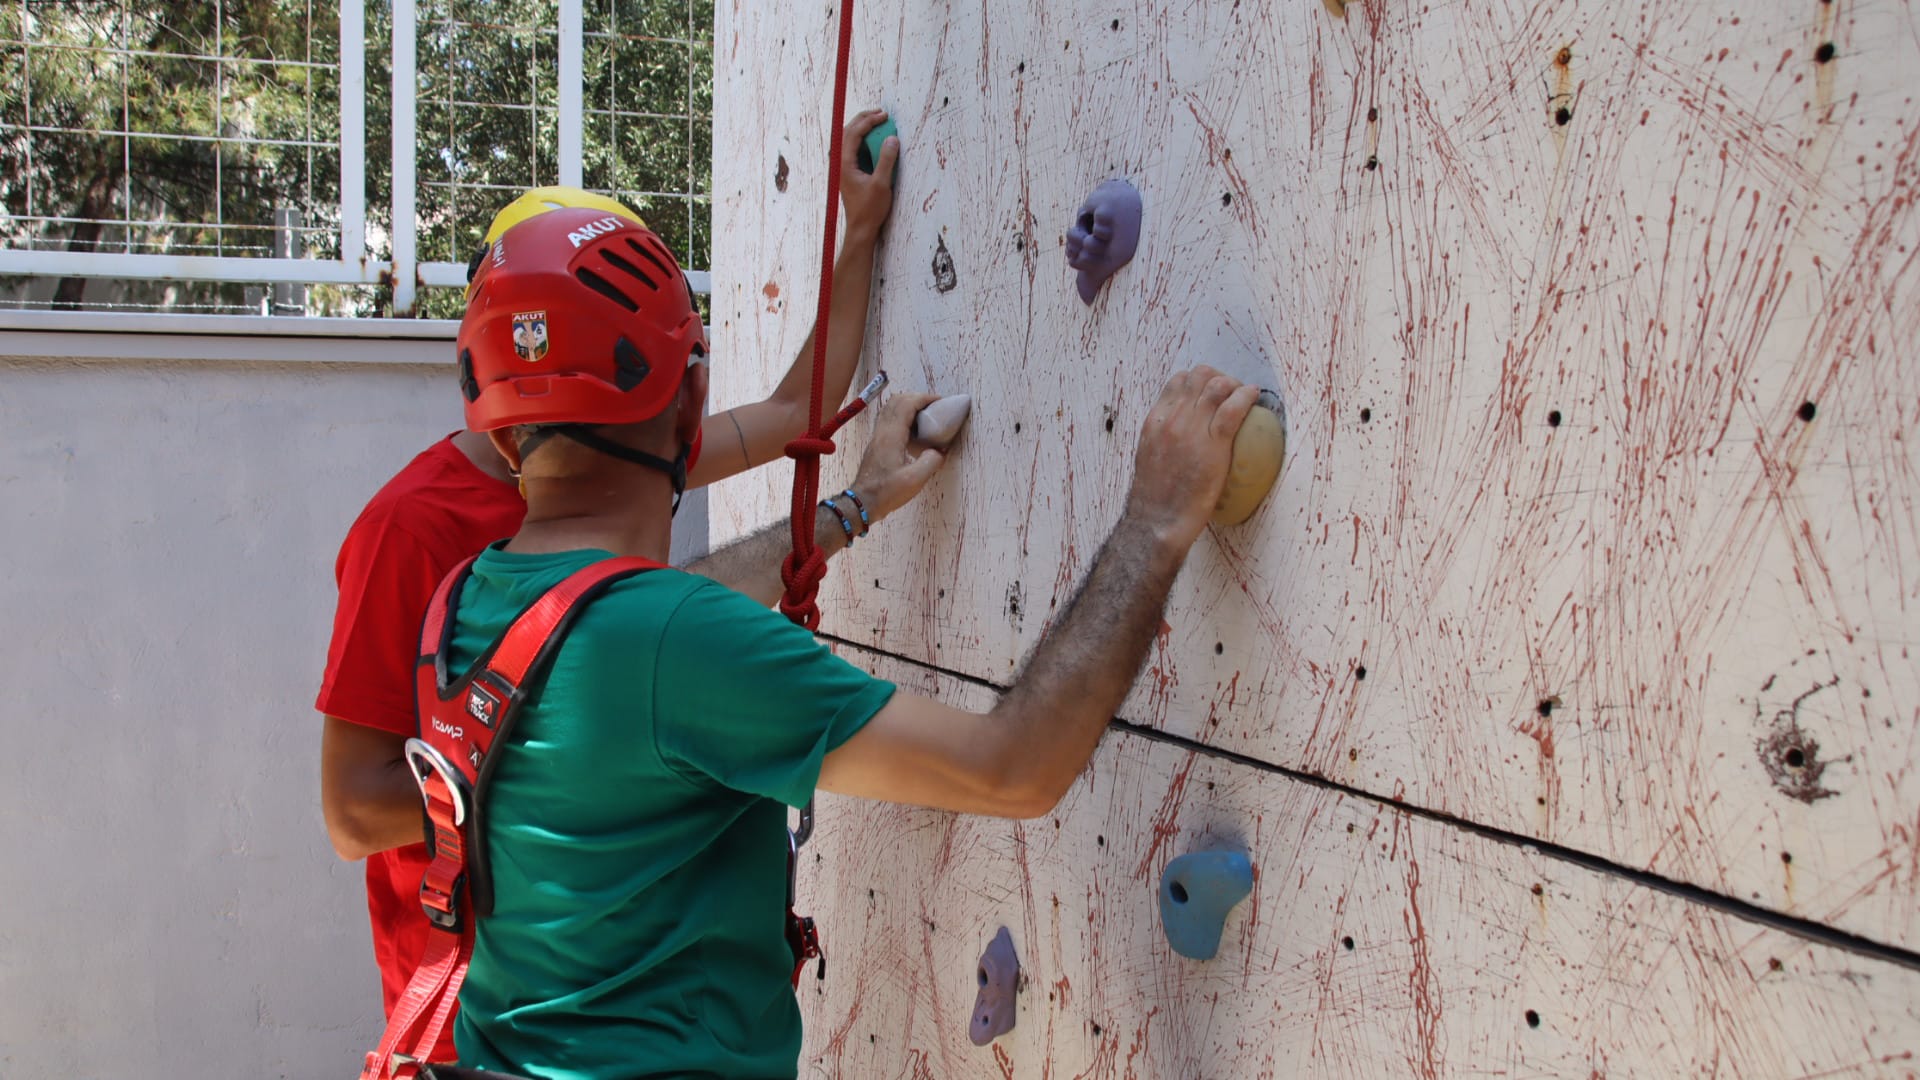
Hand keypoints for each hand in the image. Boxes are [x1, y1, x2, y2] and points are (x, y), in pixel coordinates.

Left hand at [840, 108, 897, 242]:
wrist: (861, 229)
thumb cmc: (869, 210)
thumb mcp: (881, 184)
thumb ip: (886, 160)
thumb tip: (892, 138)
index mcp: (845, 164)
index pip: (853, 133)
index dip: (869, 121)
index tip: (884, 116)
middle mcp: (841, 163)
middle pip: (847, 132)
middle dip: (863, 119)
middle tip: (880, 113)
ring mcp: (844, 168)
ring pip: (849, 139)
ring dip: (863, 128)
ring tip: (878, 121)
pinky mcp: (850, 173)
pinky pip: (854, 149)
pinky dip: (864, 140)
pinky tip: (875, 139)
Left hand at [850, 391, 949, 521]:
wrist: (862, 502)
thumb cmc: (886, 492)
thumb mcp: (915, 480)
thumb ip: (931, 462)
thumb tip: (939, 451)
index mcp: (892, 436)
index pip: (906, 404)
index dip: (924, 398)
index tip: (939, 402)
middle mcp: (882, 431)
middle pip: (897, 401)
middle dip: (917, 398)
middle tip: (933, 407)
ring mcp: (877, 437)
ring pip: (890, 409)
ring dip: (908, 406)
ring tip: (925, 416)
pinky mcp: (876, 444)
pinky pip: (888, 420)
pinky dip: (902, 416)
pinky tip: (913, 430)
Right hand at [1124, 367, 1260, 549]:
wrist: (1157, 520)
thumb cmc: (1156, 498)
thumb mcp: (1150, 456)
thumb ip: (1163, 439)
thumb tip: (1179, 436)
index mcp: (1155, 421)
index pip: (1178, 381)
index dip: (1200, 380)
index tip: (1211, 390)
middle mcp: (1173, 419)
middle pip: (1200, 376)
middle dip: (1220, 377)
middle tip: (1232, 392)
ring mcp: (1193, 430)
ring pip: (1218, 385)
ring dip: (1235, 385)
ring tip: (1245, 395)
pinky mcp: (1213, 444)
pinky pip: (1234, 408)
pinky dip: (1247, 396)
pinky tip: (1254, 397)